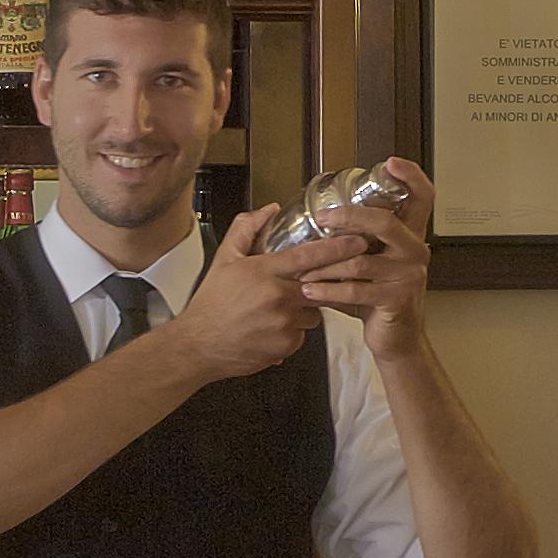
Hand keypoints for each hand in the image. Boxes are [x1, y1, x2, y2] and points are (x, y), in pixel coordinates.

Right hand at [163, 207, 327, 379]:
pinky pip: (302, 334)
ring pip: (312, 311)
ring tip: (276, 309)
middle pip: (320, 284)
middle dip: (319, 282)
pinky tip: (271, 327)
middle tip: (307, 282)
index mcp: (264, 272)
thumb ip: (246, 229)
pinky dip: (292, 330)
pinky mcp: (286, 346)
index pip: (310, 255)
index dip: (338, 247)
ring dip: (302, 308)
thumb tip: (269, 211)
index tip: (357, 241)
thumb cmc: (211, 305)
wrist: (199, 346)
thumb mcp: (223, 260)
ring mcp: (284, 324)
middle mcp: (278, 298)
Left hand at [283, 179, 432, 356]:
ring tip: (301, 270)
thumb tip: (323, 215)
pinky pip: (355, 289)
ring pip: (359, 261)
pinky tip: (309, 290)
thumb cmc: (378, 298)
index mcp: (411, 235)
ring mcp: (409, 275)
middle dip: (349, 216)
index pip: (422, 197)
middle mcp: (416, 250)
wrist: (396, 339)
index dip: (410, 176)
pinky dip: (327, 290)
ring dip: (325, 265)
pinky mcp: (397, 299)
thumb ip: (360, 239)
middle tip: (322, 218)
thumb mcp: (372, 262)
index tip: (391, 163)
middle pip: (384, 221)